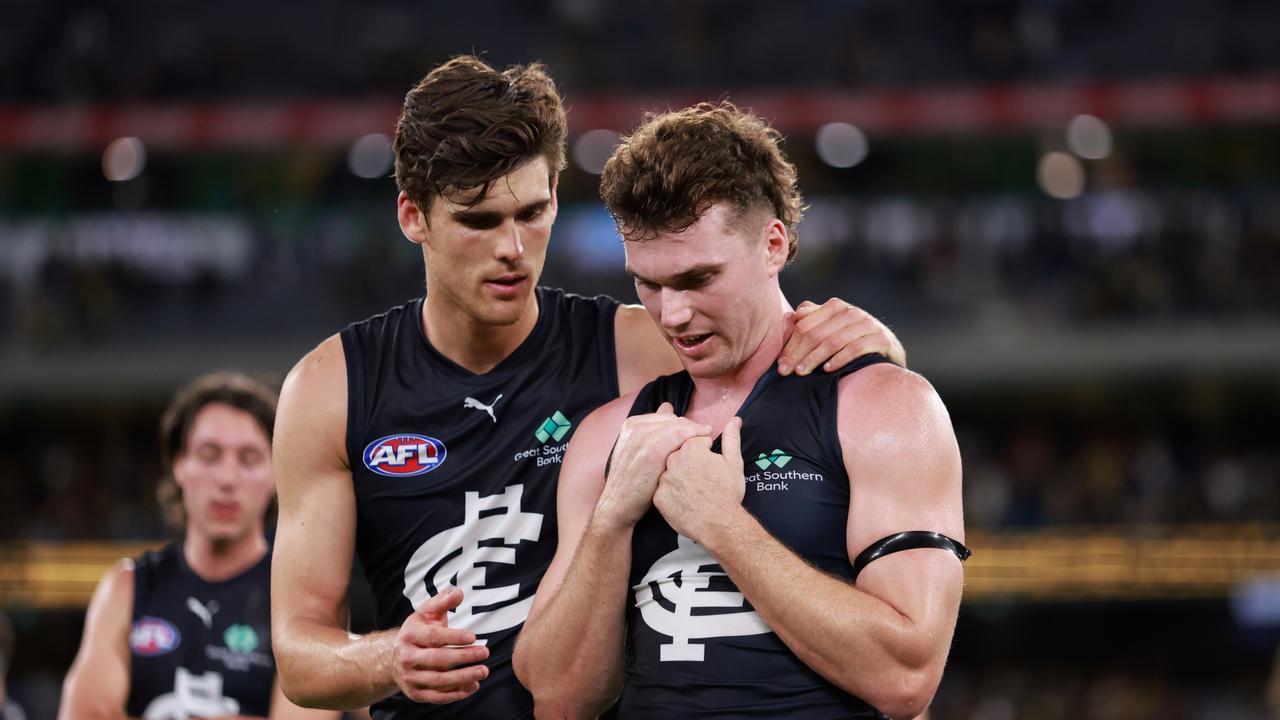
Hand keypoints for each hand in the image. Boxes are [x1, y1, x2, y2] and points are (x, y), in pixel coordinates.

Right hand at [392, 588, 489, 703]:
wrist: (393, 658)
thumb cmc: (418, 631)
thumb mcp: (426, 612)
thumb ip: (443, 601)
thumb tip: (459, 593)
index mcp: (410, 635)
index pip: (433, 637)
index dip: (453, 637)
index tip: (473, 637)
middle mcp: (407, 657)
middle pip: (437, 659)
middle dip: (463, 657)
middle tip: (485, 652)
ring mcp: (410, 677)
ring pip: (439, 680)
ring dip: (463, 677)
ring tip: (484, 670)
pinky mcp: (415, 693)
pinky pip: (437, 696)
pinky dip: (456, 693)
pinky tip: (473, 685)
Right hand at [596, 402, 710, 529]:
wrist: (618, 504)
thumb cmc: (632, 482)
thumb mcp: (636, 450)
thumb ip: (651, 430)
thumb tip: (667, 407)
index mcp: (631, 425)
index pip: (666, 416)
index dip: (684, 424)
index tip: (696, 433)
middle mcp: (635, 428)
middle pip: (673, 420)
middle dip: (691, 427)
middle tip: (705, 436)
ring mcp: (642, 439)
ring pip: (679, 425)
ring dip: (697, 431)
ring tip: (708, 439)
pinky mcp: (652, 452)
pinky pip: (680, 435)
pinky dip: (695, 437)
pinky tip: (706, 444)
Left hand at [654, 416, 744, 541]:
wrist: (719, 524)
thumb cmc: (728, 492)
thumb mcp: (734, 462)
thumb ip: (731, 438)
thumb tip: (735, 420)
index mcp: (689, 447)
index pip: (693, 441)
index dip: (704, 451)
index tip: (710, 464)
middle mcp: (672, 460)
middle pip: (678, 454)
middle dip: (689, 462)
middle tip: (702, 478)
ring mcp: (663, 479)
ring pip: (668, 471)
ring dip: (678, 476)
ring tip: (694, 489)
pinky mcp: (658, 497)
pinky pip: (662, 489)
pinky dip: (671, 492)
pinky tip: (684, 499)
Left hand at [779, 299, 905, 374]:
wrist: (888, 350)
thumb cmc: (853, 339)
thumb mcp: (833, 327)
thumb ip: (814, 318)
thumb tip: (796, 313)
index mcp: (835, 307)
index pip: (805, 325)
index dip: (790, 344)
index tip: (780, 363)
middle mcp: (851, 312)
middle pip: (816, 334)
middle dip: (798, 354)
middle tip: (786, 371)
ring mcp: (867, 324)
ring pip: (833, 341)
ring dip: (814, 358)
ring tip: (801, 372)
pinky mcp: (880, 338)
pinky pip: (855, 348)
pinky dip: (839, 359)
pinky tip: (827, 370)